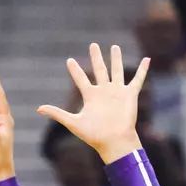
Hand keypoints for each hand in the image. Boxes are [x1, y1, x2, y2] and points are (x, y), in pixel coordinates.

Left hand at [37, 44, 151, 165]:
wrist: (114, 141)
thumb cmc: (94, 135)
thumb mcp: (73, 123)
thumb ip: (57, 114)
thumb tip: (38, 109)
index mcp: (91, 97)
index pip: (80, 79)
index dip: (75, 70)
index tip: (69, 60)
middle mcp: (104, 92)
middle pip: (99, 70)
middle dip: (96, 57)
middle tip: (93, 45)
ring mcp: (117, 92)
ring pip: (116, 71)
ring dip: (116, 59)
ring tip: (114, 46)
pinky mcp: (130, 95)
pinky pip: (138, 79)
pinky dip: (143, 70)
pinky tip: (146, 59)